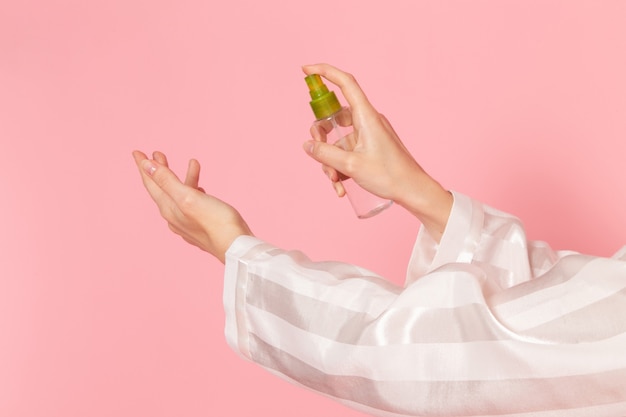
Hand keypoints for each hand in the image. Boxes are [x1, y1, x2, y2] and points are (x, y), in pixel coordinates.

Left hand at [132, 150, 252, 262]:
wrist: (236, 247)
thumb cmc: (215, 222)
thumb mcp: (188, 197)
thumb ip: (167, 181)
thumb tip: (146, 166)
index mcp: (169, 208)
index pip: (151, 184)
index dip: (143, 166)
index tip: (136, 152)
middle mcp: (174, 217)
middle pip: (162, 189)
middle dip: (159, 170)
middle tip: (157, 153)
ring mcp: (187, 223)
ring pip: (179, 195)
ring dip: (183, 178)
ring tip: (193, 163)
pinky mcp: (201, 226)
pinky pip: (191, 203)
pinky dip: (192, 191)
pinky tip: (200, 189)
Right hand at [301, 64, 452, 240]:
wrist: (412, 191)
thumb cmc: (389, 175)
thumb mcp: (351, 165)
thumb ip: (325, 154)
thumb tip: (307, 145)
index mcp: (366, 116)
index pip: (345, 83)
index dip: (325, 72)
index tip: (305, 70)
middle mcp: (367, 121)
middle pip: (333, 117)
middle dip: (321, 139)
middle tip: (317, 156)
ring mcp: (368, 135)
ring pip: (338, 140)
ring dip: (330, 161)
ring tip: (335, 182)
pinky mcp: (369, 148)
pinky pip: (347, 152)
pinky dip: (340, 167)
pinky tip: (341, 186)